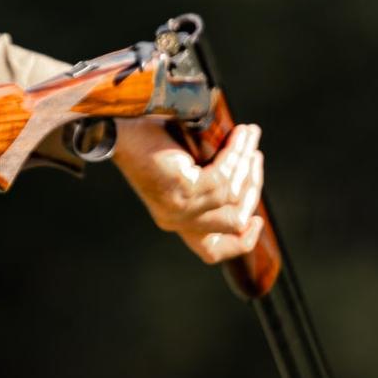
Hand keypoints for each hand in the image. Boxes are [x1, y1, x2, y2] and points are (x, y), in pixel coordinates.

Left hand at [113, 117, 264, 264]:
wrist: (120, 125)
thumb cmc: (150, 139)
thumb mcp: (184, 168)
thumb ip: (208, 182)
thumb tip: (248, 179)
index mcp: (174, 219)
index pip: (211, 251)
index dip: (241, 242)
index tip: (257, 220)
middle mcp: (175, 220)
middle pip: (233, 222)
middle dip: (252, 188)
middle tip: (255, 156)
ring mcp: (177, 208)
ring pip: (231, 196)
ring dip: (246, 163)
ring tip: (248, 135)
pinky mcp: (181, 190)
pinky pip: (222, 177)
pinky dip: (237, 154)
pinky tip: (241, 134)